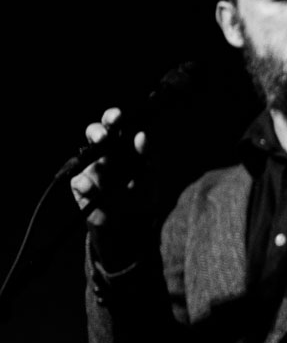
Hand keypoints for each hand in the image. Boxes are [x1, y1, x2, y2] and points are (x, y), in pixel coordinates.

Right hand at [69, 107, 149, 230]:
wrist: (130, 225)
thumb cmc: (141, 194)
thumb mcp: (151, 176)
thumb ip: (147, 156)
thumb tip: (141, 136)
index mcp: (122, 146)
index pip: (115, 125)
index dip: (113, 118)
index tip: (119, 117)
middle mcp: (104, 153)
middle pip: (94, 133)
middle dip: (98, 132)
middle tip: (104, 138)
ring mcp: (90, 169)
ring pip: (86, 156)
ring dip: (93, 160)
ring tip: (104, 176)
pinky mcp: (80, 187)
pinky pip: (80, 181)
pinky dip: (88, 186)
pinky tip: (95, 191)